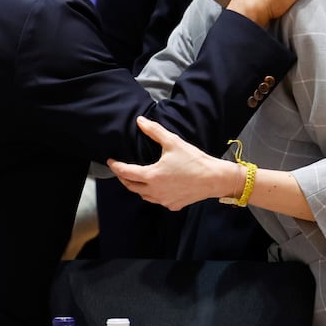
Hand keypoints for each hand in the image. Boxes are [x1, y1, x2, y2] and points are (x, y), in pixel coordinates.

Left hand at [107, 116, 240, 210]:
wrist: (215, 179)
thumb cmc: (194, 160)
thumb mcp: (173, 142)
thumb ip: (154, 131)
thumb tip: (140, 121)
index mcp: (151, 176)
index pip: (125, 172)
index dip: (115, 166)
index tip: (111, 161)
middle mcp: (154, 191)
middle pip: (131, 186)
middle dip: (123, 178)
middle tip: (120, 170)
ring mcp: (163, 200)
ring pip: (143, 195)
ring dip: (137, 187)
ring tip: (136, 178)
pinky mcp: (173, 205)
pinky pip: (157, 200)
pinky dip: (152, 194)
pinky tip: (156, 186)